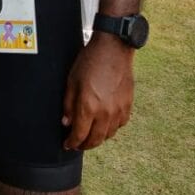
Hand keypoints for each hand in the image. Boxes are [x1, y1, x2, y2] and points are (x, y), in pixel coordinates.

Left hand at [62, 33, 134, 149]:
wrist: (113, 49)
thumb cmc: (89, 62)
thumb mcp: (71, 81)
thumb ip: (68, 104)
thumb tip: (67, 123)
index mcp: (88, 107)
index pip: (79, 135)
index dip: (72, 142)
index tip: (67, 144)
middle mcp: (105, 113)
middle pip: (95, 140)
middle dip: (84, 145)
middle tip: (77, 144)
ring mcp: (119, 110)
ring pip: (109, 135)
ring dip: (98, 138)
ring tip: (90, 135)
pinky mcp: (128, 106)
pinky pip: (119, 125)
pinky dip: (111, 129)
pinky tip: (104, 124)